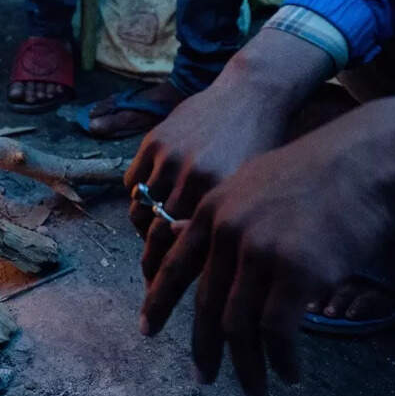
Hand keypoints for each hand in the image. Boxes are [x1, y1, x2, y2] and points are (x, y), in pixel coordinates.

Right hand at [126, 29, 334, 267]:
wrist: (253, 94)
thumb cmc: (263, 152)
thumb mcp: (253, 194)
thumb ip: (225, 230)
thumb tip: (202, 275)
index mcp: (223, 196)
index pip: (184, 252)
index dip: (168, 282)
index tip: (157, 301)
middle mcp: (193, 177)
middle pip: (156, 237)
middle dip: (150, 266)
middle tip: (149, 284)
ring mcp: (170, 157)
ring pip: (140, 212)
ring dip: (143, 232)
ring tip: (152, 243)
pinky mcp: (153, 141)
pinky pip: (131, 184)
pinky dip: (137, 198)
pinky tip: (150, 206)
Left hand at [140, 84, 394, 395]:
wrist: (370, 157)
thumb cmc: (322, 170)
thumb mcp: (255, 183)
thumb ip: (229, 219)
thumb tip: (219, 259)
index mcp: (212, 208)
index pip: (175, 265)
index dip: (158, 301)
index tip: (147, 329)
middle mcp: (227, 230)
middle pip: (204, 303)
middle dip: (202, 347)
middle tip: (202, 376)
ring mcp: (259, 251)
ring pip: (238, 325)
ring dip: (244, 365)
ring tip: (254, 388)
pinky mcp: (295, 271)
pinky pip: (276, 331)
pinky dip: (280, 359)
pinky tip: (289, 373)